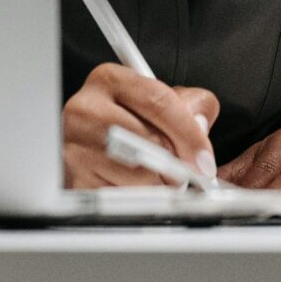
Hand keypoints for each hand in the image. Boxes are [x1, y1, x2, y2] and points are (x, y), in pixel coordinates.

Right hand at [62, 63, 219, 189]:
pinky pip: (123, 200)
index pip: (158, 102)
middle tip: (186, 173)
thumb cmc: (126, 123)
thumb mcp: (156, 101)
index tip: (204, 159)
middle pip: (150, 141)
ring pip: (139, 176)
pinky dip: (139, 201)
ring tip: (155, 178)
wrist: (87, 149)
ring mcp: (76, 148)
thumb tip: (201, 125)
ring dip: (158, 186)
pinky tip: (137, 190)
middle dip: (176, 164)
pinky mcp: (76, 183)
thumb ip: (190, 104)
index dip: (189, 133)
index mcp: (109, 79)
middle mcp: (86, 109)